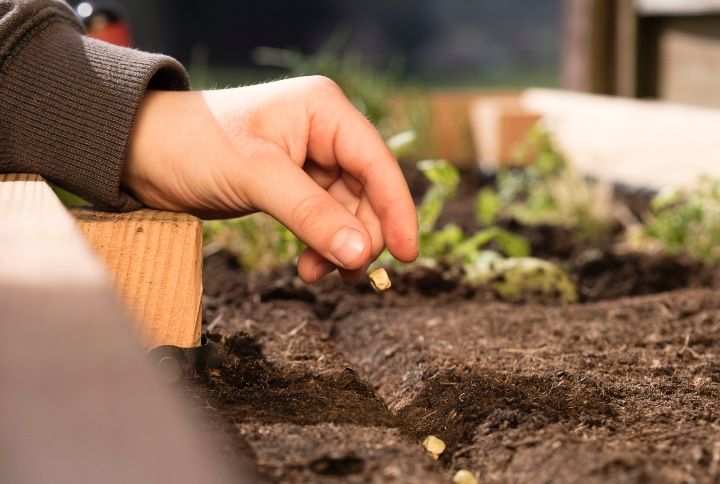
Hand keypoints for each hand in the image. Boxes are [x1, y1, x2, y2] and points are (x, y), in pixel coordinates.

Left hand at [123, 76, 417, 282]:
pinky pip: (324, 221)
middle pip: (368, 192)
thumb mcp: (258, 177)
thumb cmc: (194, 144)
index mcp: (324, 110)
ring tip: (319, 274)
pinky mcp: (294, 186)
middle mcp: (324, 132)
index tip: (408, 253)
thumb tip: (362, 253)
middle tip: (349, 272)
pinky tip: (309, 266)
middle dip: (361, 235)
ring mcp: (310, 160)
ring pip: (347, 213)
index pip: (377, 162)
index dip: (397, 209)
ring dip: (339, 247)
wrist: (143, 153)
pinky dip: (321, 246)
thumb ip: (312, 215)